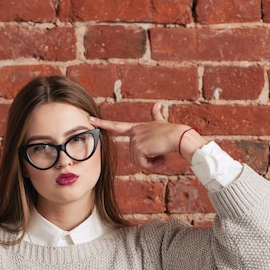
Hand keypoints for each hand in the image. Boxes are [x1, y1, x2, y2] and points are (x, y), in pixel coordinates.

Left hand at [90, 102, 204, 166]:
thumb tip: (158, 104)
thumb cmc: (172, 132)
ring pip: (138, 161)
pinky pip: (142, 164)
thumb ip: (156, 115)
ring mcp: (135, 139)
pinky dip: (152, 165)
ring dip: (151, 163)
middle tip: (159, 154)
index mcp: (136, 127)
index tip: (89, 119)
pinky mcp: (139, 147)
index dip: (103, 123)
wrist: (180, 136)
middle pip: (133, 155)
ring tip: (161, 154)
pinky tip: (161, 157)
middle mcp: (134, 132)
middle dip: (147, 160)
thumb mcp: (161, 123)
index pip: (116, 125)